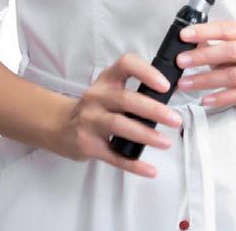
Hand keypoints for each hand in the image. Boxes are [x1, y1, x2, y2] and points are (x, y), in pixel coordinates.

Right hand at [54, 53, 182, 178]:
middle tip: (175, 120)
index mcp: (106, 81)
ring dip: (145, 135)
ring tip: (165, 143)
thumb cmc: (94, 108)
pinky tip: (150, 170)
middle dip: (153, 110)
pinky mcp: (87, 144)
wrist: (60, 126)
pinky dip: (133, 164)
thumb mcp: (107, 91)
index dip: (146, 72)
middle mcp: (96, 97)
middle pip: (126, 99)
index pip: (125, 65)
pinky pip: (113, 155)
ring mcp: (89, 120)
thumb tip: (170, 99)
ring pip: (118, 125)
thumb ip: (133, 93)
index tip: (164, 86)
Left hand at [177, 20, 235, 110]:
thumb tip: (187, 46)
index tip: (184, 36)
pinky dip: (220, 98)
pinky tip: (205, 99)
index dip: (204, 32)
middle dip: (202, 56)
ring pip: (233, 76)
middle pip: (230, 51)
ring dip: (205, 80)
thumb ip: (214, 43)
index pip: (226, 29)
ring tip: (185, 83)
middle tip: (181, 61)